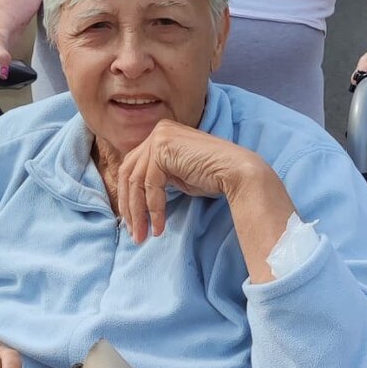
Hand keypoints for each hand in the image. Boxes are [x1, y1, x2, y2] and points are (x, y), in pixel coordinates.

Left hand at [114, 121, 285, 243]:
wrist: (238, 172)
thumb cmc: (213, 177)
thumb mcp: (177, 176)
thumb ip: (156, 178)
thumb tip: (133, 200)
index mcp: (160, 136)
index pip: (133, 168)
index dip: (128, 197)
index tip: (132, 223)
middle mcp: (157, 132)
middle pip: (129, 174)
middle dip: (129, 207)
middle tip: (134, 234)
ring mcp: (159, 137)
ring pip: (136, 181)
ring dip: (138, 213)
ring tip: (143, 236)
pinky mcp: (163, 148)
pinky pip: (150, 185)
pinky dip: (153, 209)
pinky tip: (159, 227)